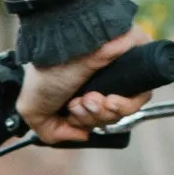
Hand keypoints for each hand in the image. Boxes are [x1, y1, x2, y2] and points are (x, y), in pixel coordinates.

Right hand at [15, 28, 148, 145]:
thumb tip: (83, 135)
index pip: (91, 118)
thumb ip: (51, 132)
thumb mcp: (32, 108)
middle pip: (107, 117)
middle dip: (91, 118)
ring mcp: (118, 73)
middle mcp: (99, 82)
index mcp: (78, 88)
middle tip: (79, 103)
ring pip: (124, 110)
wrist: (62, 39)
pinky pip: (141, 95)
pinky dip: (124, 105)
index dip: (82, 122)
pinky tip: (107, 98)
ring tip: (90, 98)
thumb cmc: (47, 68)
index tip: (71, 113)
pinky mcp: (137, 64)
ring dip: (105, 113)